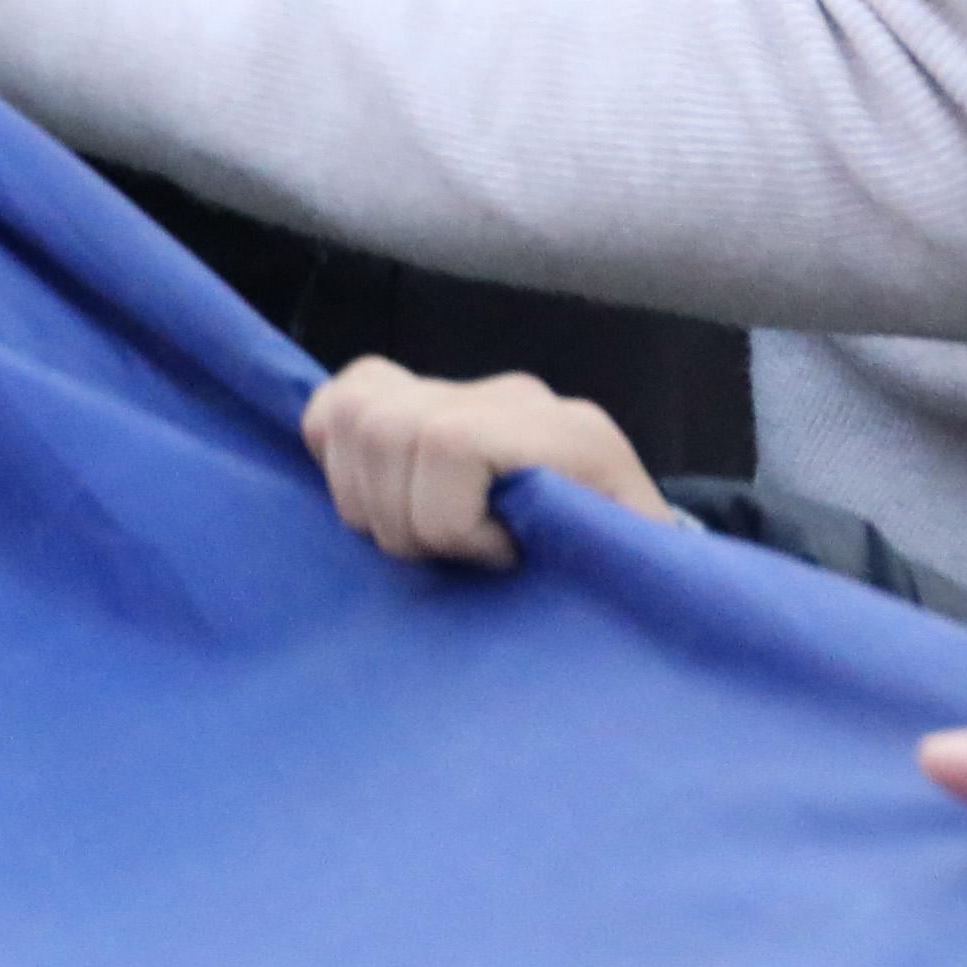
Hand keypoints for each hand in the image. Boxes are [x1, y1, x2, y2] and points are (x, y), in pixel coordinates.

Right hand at [302, 357, 670, 571]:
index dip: (449, 519)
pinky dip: (335, 456)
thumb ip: (598, 563)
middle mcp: (512, 397)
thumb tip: (526, 563)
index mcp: (571, 434)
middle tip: (447, 559)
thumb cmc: (625, 574)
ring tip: (416, 534)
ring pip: (352, 413)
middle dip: (399, 517)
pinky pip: (339, 400)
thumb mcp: (631, 578)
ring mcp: (460, 389)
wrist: (622, 541)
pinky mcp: (416, 393)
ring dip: (363, 495)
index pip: (451, 443)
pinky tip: (382, 497)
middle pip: (387, 429)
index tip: (498, 561)